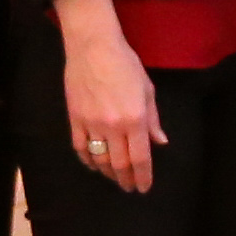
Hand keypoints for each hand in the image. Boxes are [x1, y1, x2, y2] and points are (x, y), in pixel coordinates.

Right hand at [61, 18, 163, 194]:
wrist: (93, 47)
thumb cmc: (125, 64)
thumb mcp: (147, 90)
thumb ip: (153, 120)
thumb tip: (160, 142)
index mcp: (135, 119)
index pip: (140, 158)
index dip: (143, 177)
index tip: (143, 188)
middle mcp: (113, 126)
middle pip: (119, 164)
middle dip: (126, 180)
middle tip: (129, 187)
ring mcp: (91, 124)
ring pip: (99, 160)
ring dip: (108, 173)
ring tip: (114, 176)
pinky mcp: (75, 119)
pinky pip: (80, 148)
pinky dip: (88, 160)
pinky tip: (94, 164)